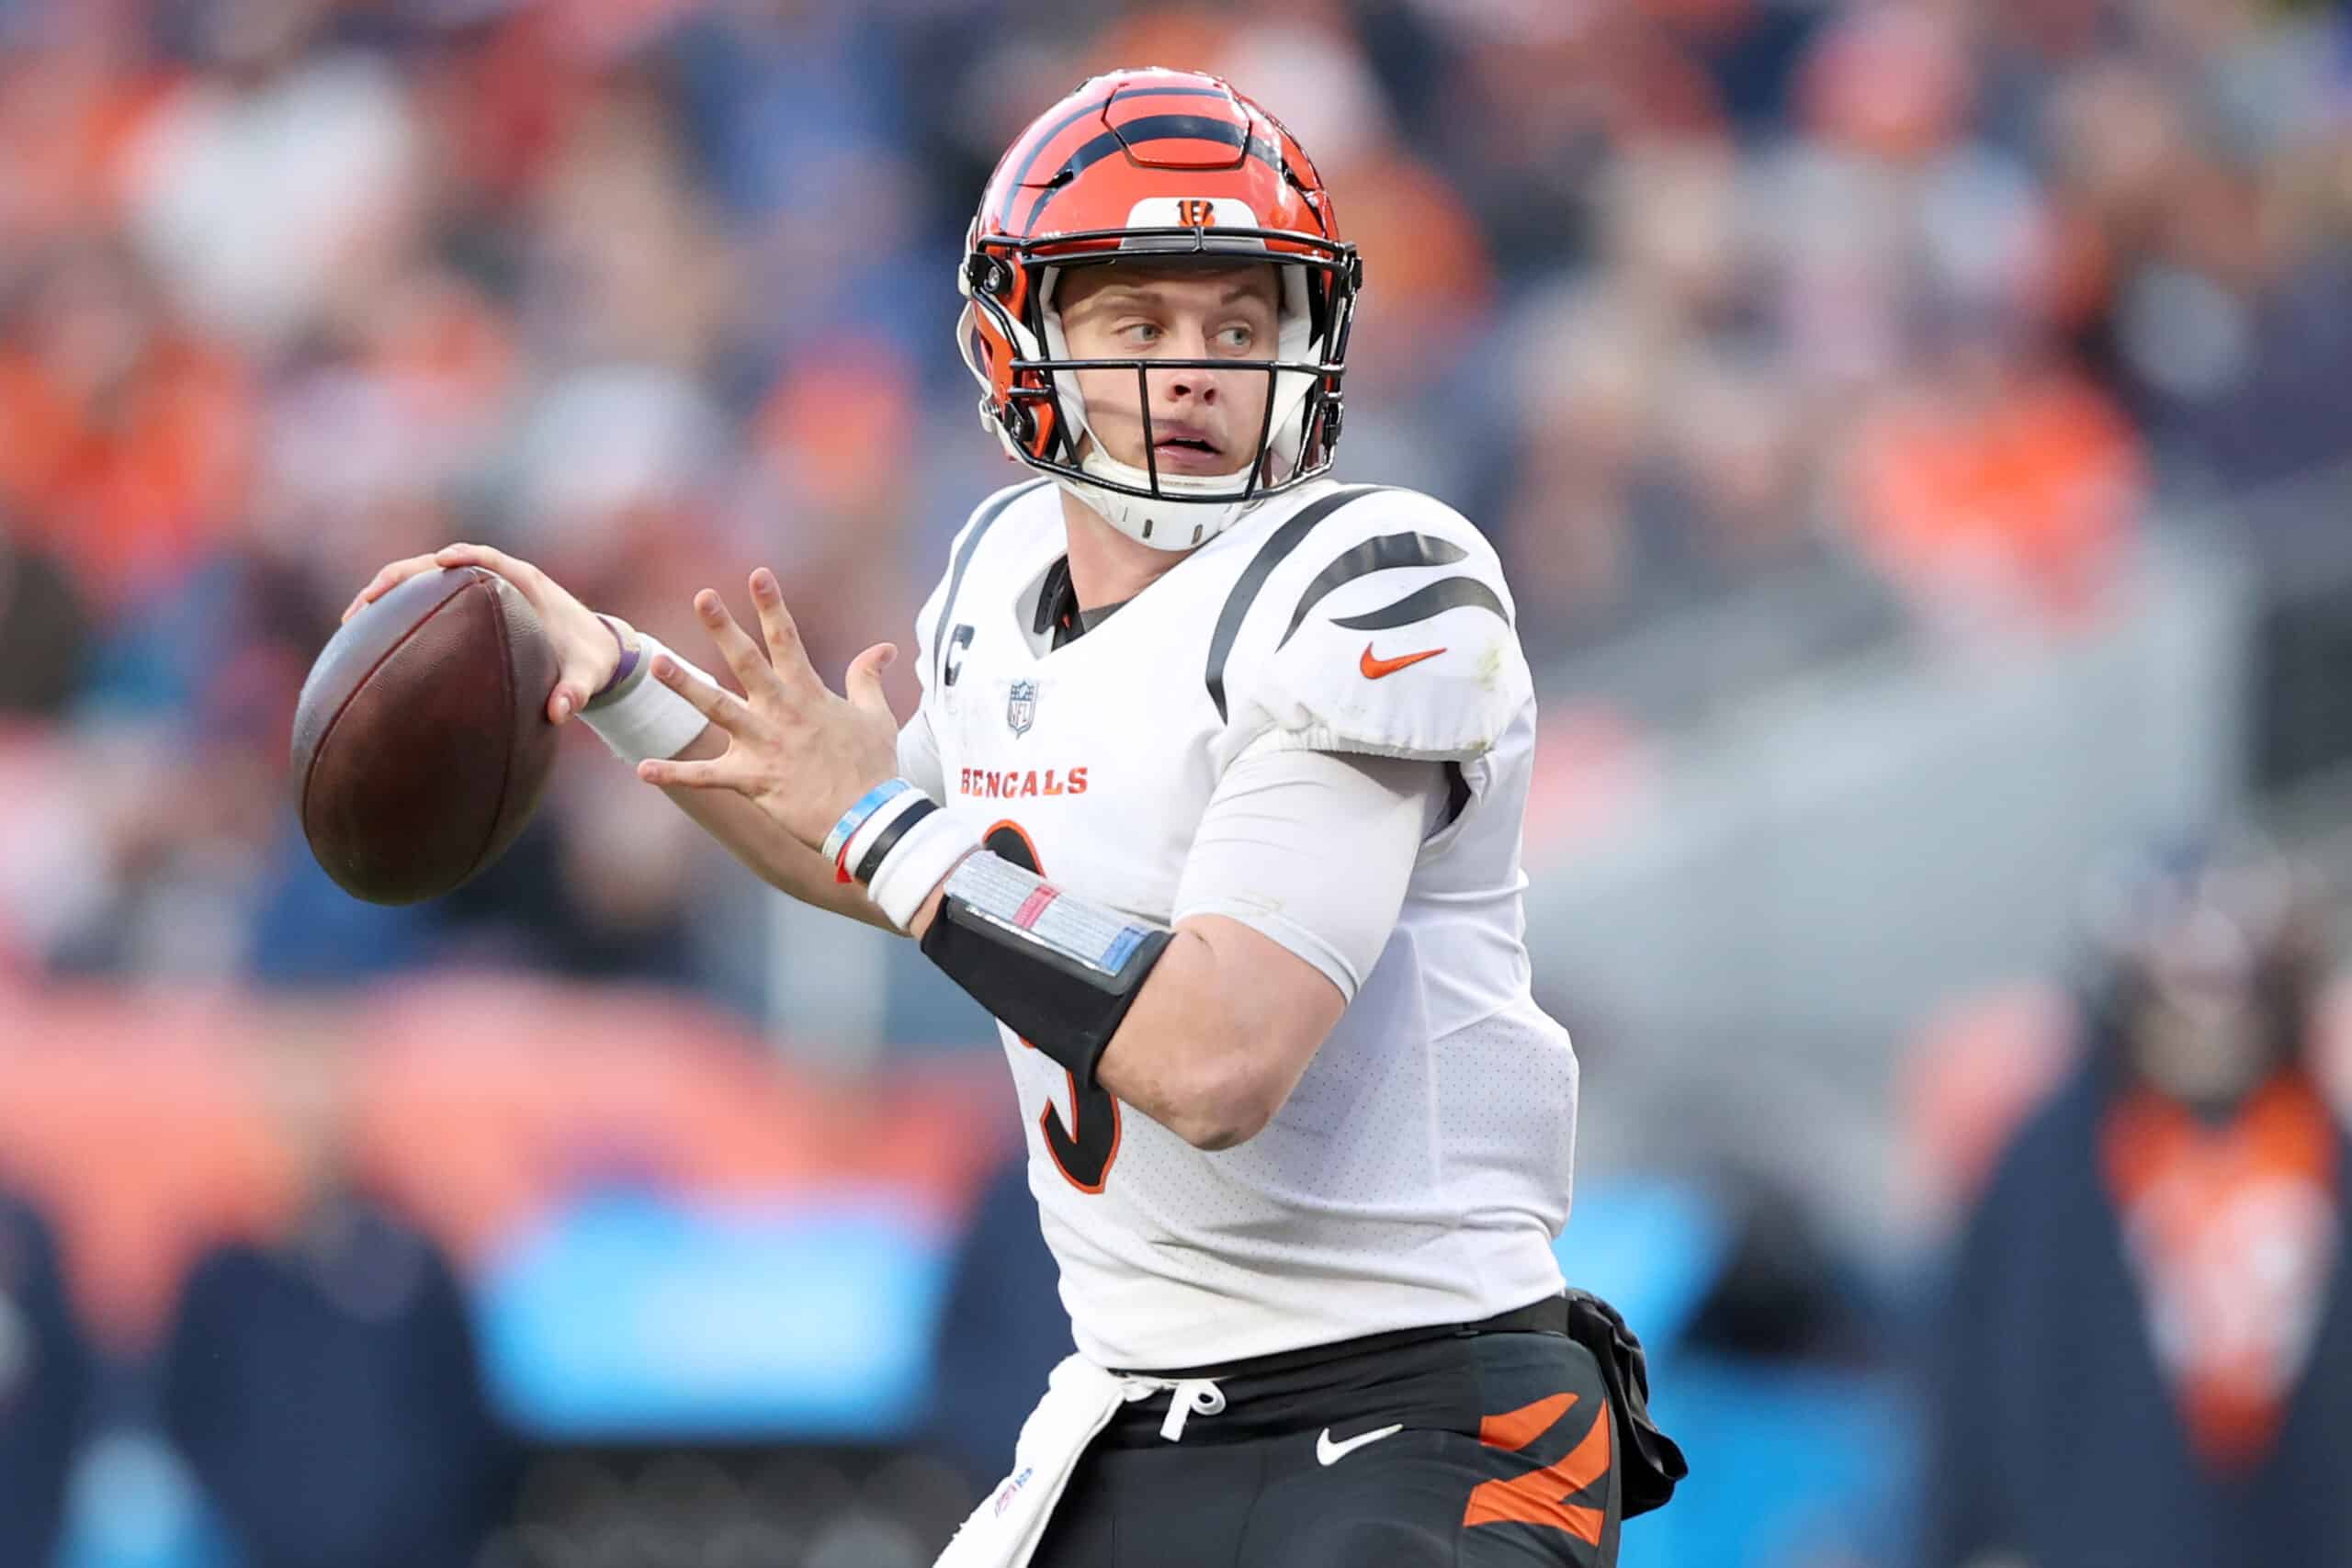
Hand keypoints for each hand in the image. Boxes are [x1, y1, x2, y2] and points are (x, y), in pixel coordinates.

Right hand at [341, 543, 620, 723]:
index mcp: (527, 584)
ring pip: (424, 582)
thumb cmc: (589, 661)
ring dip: (388, 594)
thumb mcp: (587, 677)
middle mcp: (497, 581)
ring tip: (352, 620)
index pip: (491, 560)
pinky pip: (426, 603)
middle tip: (369, 599)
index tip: (442, 561)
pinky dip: (398, 613)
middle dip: (403, 577)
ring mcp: (477, 593)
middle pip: (440, 565)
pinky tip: (366, 638)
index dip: (466, 557)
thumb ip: (575, 692)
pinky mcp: (466, 610)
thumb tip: (559, 713)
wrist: (593, 654)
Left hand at [633, 568, 901, 851]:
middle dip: (724, 628)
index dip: (772, 605)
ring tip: (656, 662)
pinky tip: (642, 768)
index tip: (757, 574)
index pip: (787, 639)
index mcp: (808, 694)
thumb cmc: (874, 767)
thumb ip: (868, 678)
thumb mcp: (876, 716)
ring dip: (685, 685)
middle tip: (702, 598)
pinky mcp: (752, 780)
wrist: (870, 818)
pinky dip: (673, 774)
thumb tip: (884, 648)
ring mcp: (764, 745)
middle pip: (747, 661)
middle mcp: (781, 712)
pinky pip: (705, 777)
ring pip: (716, 708)